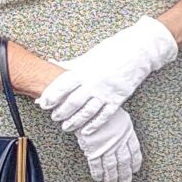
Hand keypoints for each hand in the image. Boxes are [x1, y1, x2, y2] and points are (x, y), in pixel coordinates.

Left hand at [39, 16, 176, 126]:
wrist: (139, 51)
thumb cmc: (114, 50)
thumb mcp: (90, 55)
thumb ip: (72, 64)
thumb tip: (54, 64)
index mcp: (85, 70)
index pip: (62, 87)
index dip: (51, 97)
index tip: (43, 103)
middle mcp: (94, 83)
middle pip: (72, 103)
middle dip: (61, 112)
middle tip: (54, 117)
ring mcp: (106, 92)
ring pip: (86, 112)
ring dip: (74, 121)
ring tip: (66, 126)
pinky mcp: (118, 98)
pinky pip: (104, 115)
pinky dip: (94, 125)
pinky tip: (86, 130)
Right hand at [68, 98, 142, 181]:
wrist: (90, 108)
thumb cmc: (104, 109)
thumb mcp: (120, 117)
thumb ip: (123, 129)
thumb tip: (125, 138)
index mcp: (127, 132)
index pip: (134, 151)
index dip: (135, 162)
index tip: (136, 169)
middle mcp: (118, 141)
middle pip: (124, 161)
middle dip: (125, 172)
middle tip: (126, 181)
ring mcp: (106, 146)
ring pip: (111, 165)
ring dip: (112, 176)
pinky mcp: (93, 149)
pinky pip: (96, 165)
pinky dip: (98, 173)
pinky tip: (99, 179)